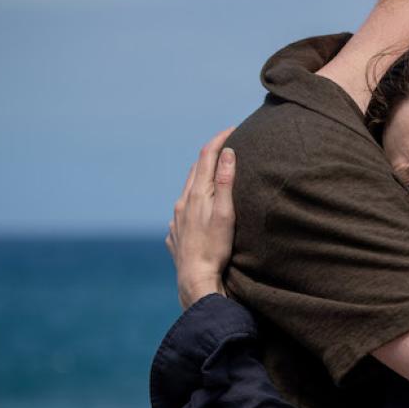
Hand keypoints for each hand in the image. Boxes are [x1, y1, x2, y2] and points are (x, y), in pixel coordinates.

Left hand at [167, 128, 237, 308]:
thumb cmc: (216, 248)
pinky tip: (203, 210)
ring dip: (202, 179)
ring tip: (217, 177)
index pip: (206, 157)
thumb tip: (227, 153)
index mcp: (195, 194)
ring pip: (188, 190)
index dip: (219, 140)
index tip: (233, 128)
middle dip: (211, 156)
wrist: (195, 279)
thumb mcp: (226, 213)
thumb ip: (226, 183)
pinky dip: (195, 201)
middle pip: (195, 171)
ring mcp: (176, 219)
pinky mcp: (175, 233)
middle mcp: (182, 202)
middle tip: (228, 147)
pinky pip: (184, 210)